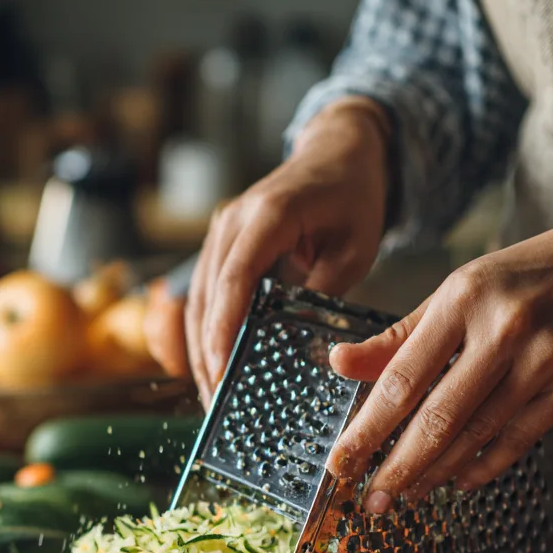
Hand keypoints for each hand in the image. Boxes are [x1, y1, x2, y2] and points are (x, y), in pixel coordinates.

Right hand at [146, 98, 389, 404]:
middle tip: (214, 399)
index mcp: (268, 214)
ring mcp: (220, 231)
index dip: (223, 329)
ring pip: (196, 299)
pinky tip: (212, 363)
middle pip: (205, 295)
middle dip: (205, 351)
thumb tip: (299, 344)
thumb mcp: (355, 247)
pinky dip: (205, 330)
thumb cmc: (352, 199)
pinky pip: (203, 294)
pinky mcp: (220, 246)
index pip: (235, 279)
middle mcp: (233, 220)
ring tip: (210, 391)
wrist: (337, 153)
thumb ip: (323, 292)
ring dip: (199, 347)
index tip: (220, 370)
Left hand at [328, 198, 552, 511]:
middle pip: (437, 418)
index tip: (339, 463)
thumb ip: (397, 337)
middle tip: (369, 501)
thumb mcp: (455, 291)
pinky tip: (453, 480)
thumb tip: (340, 364)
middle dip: (396, 468)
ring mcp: (542, 363)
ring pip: (475, 436)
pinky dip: (480, 467)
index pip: (401, 379)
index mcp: (462, 300)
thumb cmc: (524, 276)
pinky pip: (515, 442)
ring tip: (403, 494)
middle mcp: (503, 331)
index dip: (365, 430)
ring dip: (433, 474)